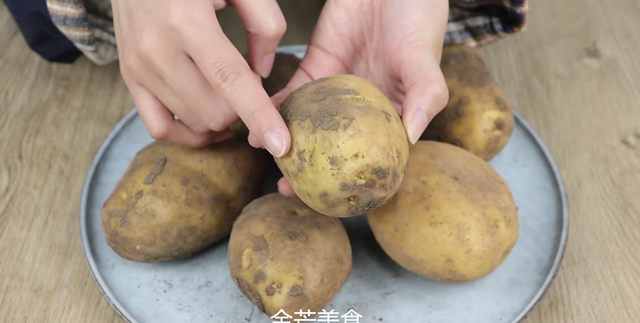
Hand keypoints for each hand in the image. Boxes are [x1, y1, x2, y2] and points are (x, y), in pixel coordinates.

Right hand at [112, 0, 290, 156]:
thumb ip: (263, 22)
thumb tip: (264, 71)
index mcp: (187, 22)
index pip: (230, 81)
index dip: (259, 116)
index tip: (281, 145)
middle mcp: (157, 50)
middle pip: (215, 111)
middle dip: (244, 109)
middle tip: (249, 85)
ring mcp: (139, 68)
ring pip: (194, 122)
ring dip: (222, 118)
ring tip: (231, 96)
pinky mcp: (129, 77)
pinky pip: (160, 127)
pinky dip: (189, 133)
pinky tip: (209, 122)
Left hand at [261, 0, 450, 195]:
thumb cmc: (418, 19)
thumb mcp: (426, 58)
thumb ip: (424, 94)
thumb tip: (412, 136)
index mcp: (390, 116)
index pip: (370, 158)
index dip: (350, 182)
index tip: (329, 201)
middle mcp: (360, 110)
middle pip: (331, 150)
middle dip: (308, 171)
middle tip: (285, 187)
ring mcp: (336, 90)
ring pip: (307, 125)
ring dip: (285, 141)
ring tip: (263, 153)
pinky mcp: (317, 66)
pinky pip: (294, 91)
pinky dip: (276, 104)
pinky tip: (258, 115)